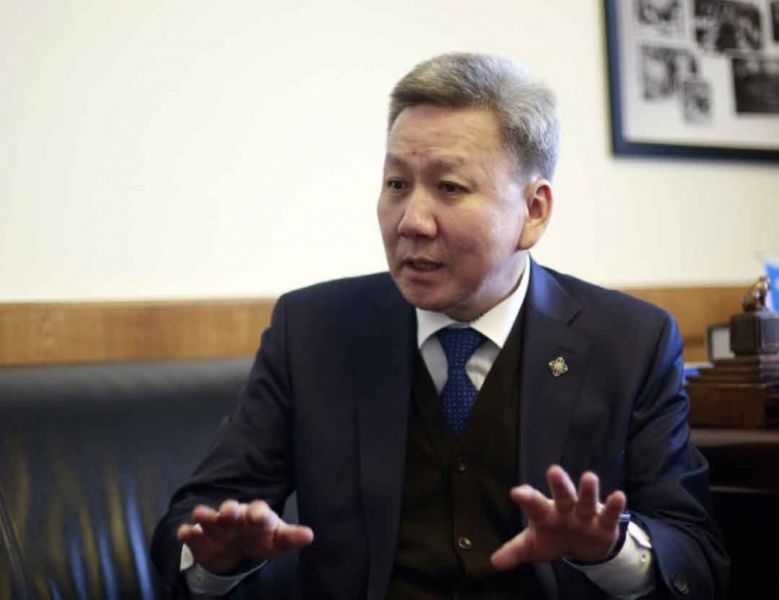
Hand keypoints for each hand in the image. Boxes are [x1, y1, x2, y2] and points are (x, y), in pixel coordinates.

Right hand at [177, 499, 313, 573]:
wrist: (236, 545)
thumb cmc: (261, 537)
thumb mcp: (277, 539)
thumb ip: (291, 537)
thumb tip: (310, 535)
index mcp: (257, 516)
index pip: (259, 511)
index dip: (258, 513)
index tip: (257, 515)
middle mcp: (236, 517)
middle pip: (234, 512)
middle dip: (230, 511)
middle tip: (228, 511)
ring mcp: (217, 525)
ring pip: (211, 519)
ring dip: (206, 516)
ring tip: (200, 514)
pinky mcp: (201, 537)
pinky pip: (193, 533)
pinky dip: (189, 533)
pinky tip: (185, 533)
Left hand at [491, 465, 625, 568]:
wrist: (583, 547)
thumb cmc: (554, 539)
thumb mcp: (533, 546)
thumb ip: (513, 551)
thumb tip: (493, 562)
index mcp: (545, 514)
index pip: (533, 504)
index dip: (525, 498)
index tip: (516, 493)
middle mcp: (565, 510)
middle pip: (561, 496)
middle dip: (559, 485)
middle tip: (554, 471)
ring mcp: (585, 515)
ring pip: (586, 501)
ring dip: (587, 491)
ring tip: (589, 476)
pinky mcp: (604, 524)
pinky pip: (610, 515)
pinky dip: (614, 506)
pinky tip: (618, 495)